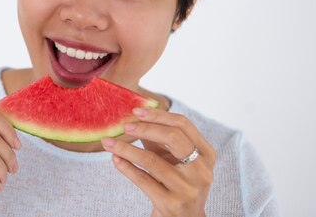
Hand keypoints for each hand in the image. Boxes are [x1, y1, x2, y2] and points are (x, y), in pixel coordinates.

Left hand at [101, 107, 215, 216]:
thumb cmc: (177, 184)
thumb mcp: (173, 160)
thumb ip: (159, 140)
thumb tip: (136, 117)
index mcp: (206, 154)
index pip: (183, 125)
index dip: (158, 115)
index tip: (137, 111)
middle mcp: (201, 171)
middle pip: (173, 138)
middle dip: (146, 127)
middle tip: (125, 126)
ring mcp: (187, 188)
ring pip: (152, 160)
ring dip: (126, 148)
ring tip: (109, 142)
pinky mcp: (171, 203)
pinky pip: (143, 179)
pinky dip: (126, 167)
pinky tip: (115, 159)